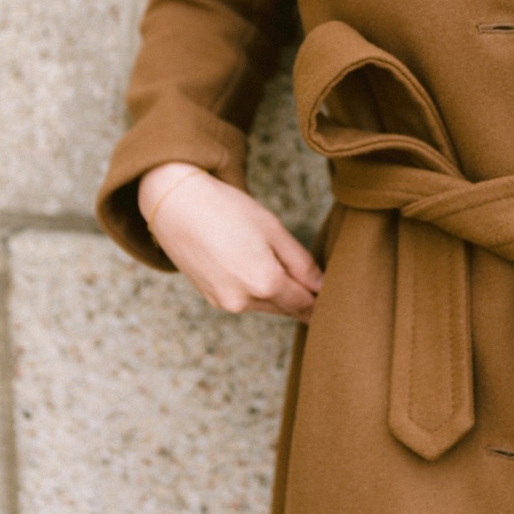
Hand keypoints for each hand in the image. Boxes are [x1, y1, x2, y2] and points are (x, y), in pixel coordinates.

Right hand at [139, 162, 323, 322]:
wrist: (175, 205)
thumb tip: (321, 286)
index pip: (306, 305)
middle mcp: (244, 301)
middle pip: (286, 307)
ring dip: (278, 293)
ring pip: (266, 305)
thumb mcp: (273, 229)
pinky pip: (245, 300)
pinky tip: (254, 265)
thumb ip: (301, 262)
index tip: (337, 297)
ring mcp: (224, 303)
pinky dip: (256, 289)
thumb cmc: (227, 209)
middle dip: (302, 297)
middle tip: (316, 281)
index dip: (323, 301)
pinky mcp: (211, 299)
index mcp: (265, 283)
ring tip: (283, 267)